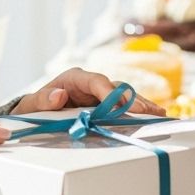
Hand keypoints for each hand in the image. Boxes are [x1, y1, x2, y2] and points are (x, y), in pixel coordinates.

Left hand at [11, 67, 165, 116]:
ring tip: (160, 115)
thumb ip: (44, 100)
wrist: (37, 111)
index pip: (96, 81)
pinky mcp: (106, 104)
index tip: (120, 105)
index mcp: (75, 78)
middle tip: (148, 112)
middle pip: (116, 87)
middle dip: (132, 99)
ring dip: (141, 105)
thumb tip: (59, 95)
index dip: (110, 92)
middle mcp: (92, 82)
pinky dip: (139, 110)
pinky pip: (125, 105)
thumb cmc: (35, 106)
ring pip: (125, 95)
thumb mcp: (34, 104)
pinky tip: (155, 117)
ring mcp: (101, 93)